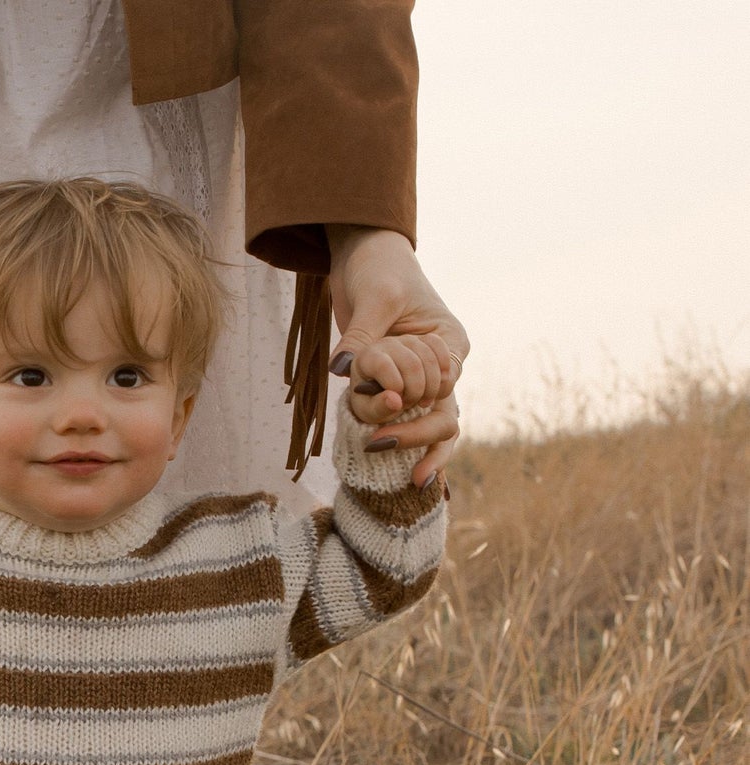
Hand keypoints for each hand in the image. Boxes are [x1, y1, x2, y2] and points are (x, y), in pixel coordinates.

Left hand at [326, 228, 468, 486]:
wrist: (364, 258)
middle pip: (443, 413)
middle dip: (418, 434)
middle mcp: (440, 366)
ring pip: (431, 426)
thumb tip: (342, 370)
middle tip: (381, 446)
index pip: (444, 384)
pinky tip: (401, 473)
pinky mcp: (394, 387)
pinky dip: (402, 443)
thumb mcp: (375, 297)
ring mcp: (419, 380)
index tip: (390, 400)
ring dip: (416, 447)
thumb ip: (361, 335)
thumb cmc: (379, 268)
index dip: (417, 398)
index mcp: (449, 342)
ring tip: (415, 481)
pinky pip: (403, 423)